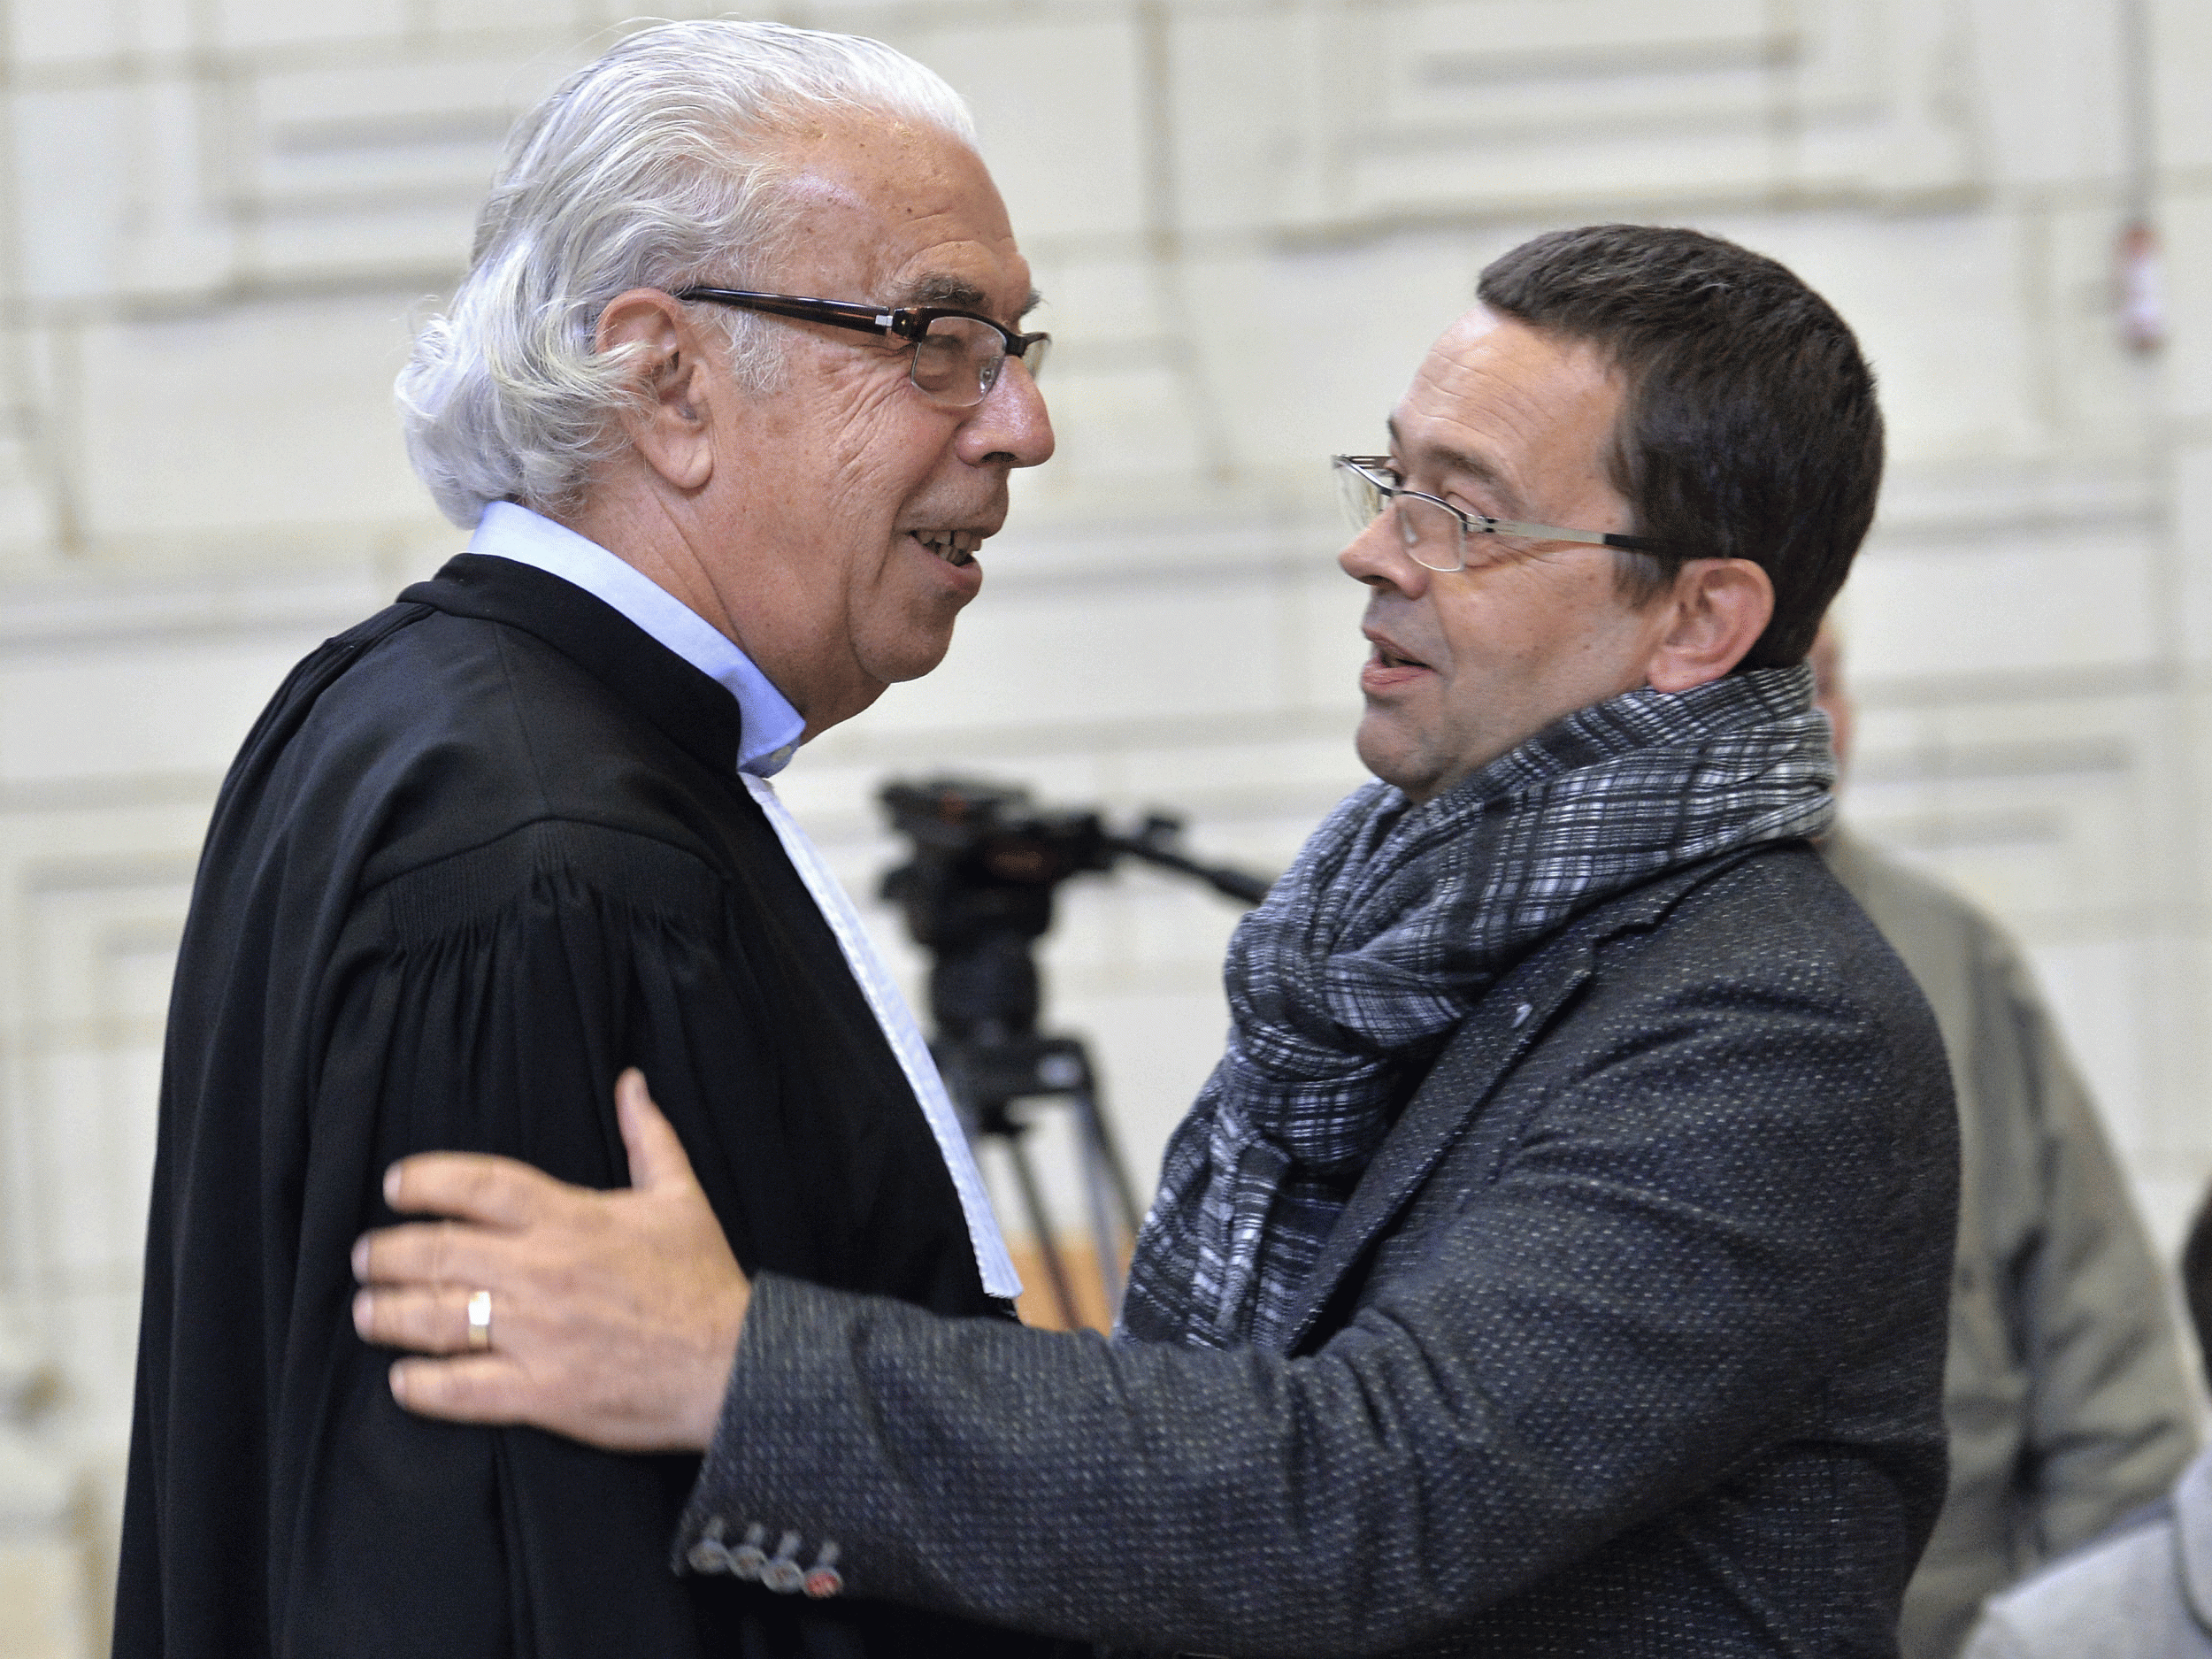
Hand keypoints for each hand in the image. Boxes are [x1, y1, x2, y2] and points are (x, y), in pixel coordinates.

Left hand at [351, 1069, 746, 1451]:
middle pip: (439, 1253)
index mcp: (571, 1219)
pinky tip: (403, 1381)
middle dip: (387, 1254)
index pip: (480, 1186)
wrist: (732, 1364)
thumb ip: (649, 1137)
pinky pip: (462, 1389)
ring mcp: (537, 1334)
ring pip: (436, 1320)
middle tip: (365, 1257)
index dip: (427, 1180)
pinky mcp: (542, 1393)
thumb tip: (633, 1083)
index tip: (395, 1185)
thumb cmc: (702, 1279)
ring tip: (366, 1312)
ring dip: (387, 1315)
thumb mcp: (680, 1197)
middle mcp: (543, 1271)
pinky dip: (423, 1386)